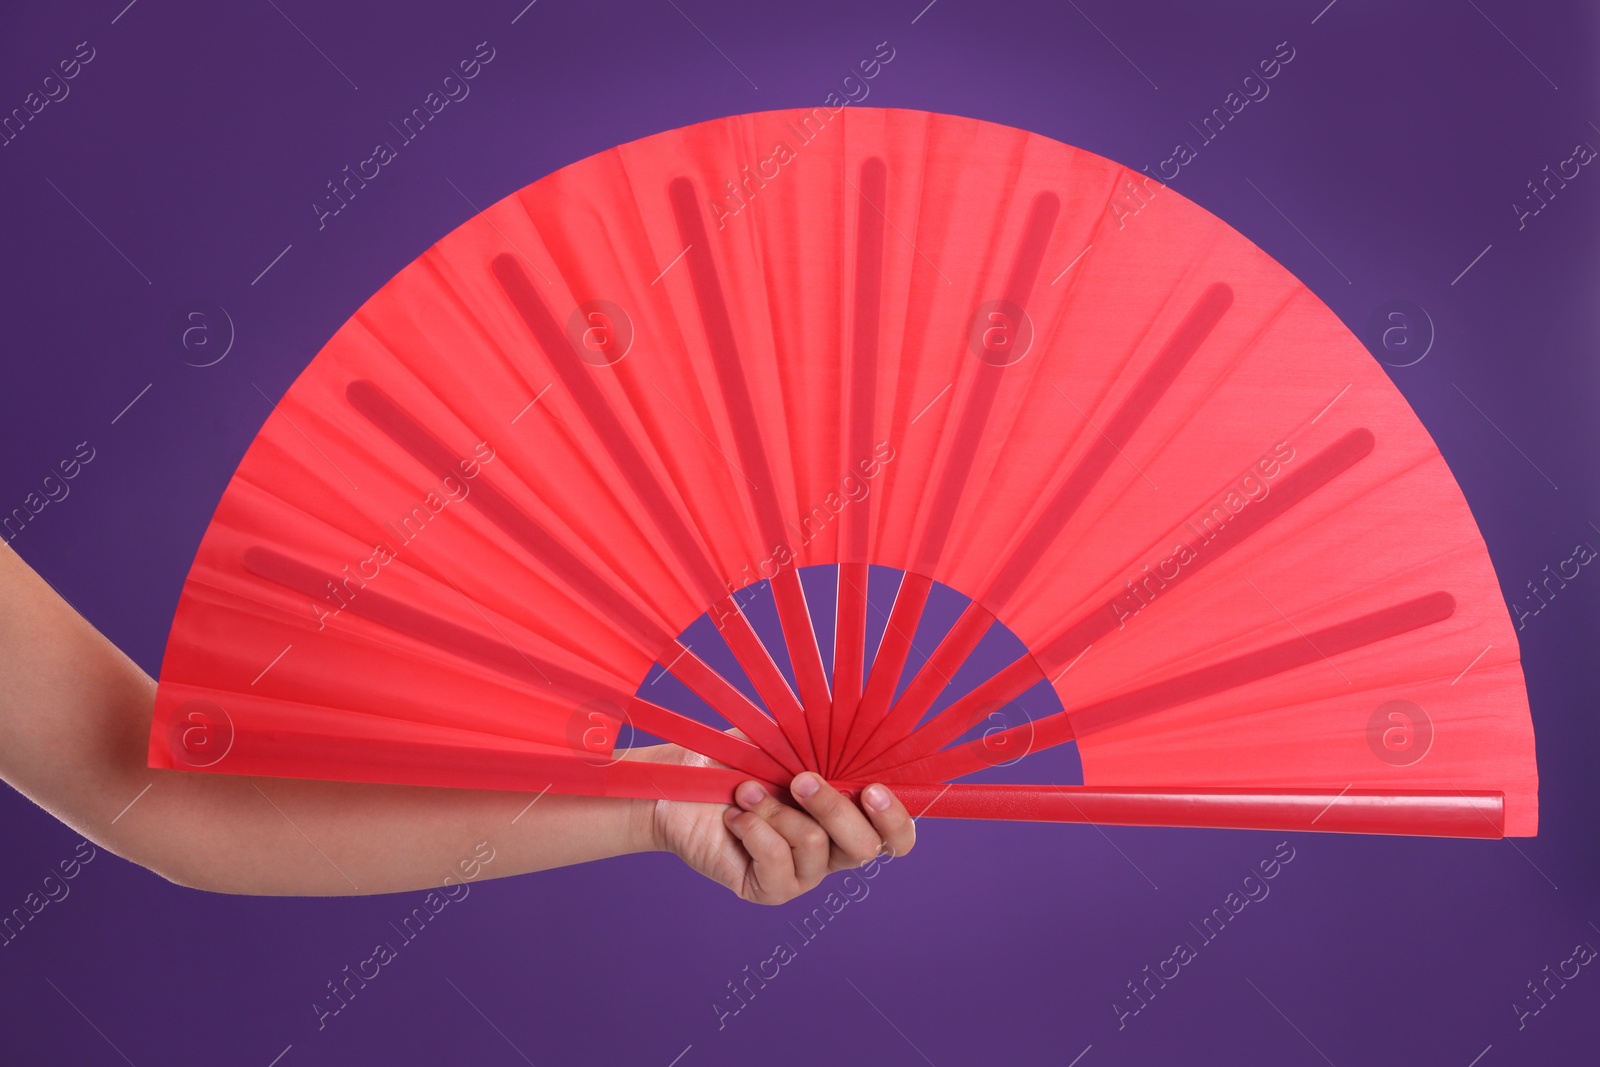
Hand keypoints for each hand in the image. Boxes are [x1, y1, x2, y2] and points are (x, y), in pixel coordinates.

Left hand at [630, 744, 916, 904]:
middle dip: (831, 806)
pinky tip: (734, 817)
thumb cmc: (739, 760)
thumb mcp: (785, 741)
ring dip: (775, 809)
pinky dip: (754, 829)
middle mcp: (834, 850)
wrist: (682, 785)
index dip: (895, 819)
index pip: (897, 837)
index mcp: (850, 815)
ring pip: (815, 844)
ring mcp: (804, 874)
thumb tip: (856, 720)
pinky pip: (777, 862)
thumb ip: (824, 741)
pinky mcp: (770, 889)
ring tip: (745, 791)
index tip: (871, 789)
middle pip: (864, 846)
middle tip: (798, 779)